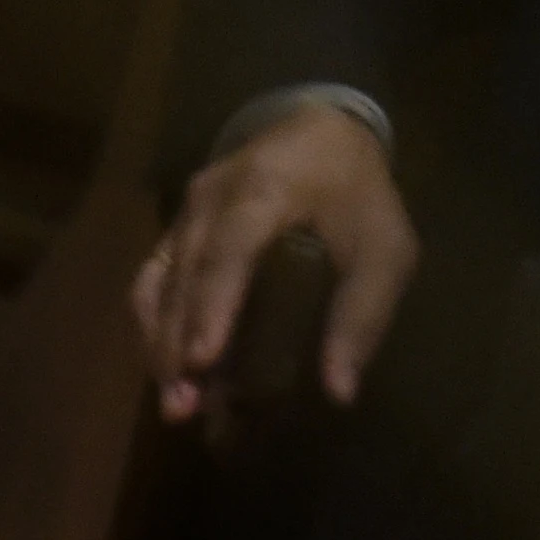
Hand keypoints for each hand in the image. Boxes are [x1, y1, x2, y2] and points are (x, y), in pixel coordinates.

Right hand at [134, 99, 421, 422]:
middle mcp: (210, 199)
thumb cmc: (358, 193)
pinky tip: (168, 368)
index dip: (213, 305)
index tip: (202, 360)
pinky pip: (155, 278)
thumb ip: (364, 313)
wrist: (320, 131)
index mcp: (265, 188)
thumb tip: (339, 391)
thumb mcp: (384, 247)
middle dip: (177, 344)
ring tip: (175, 401)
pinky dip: (156, 324)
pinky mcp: (176, 228)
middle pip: (184, 275)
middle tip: (182, 408)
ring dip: (160, 343)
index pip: (230, 250)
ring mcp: (185, 212)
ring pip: (159, 282)